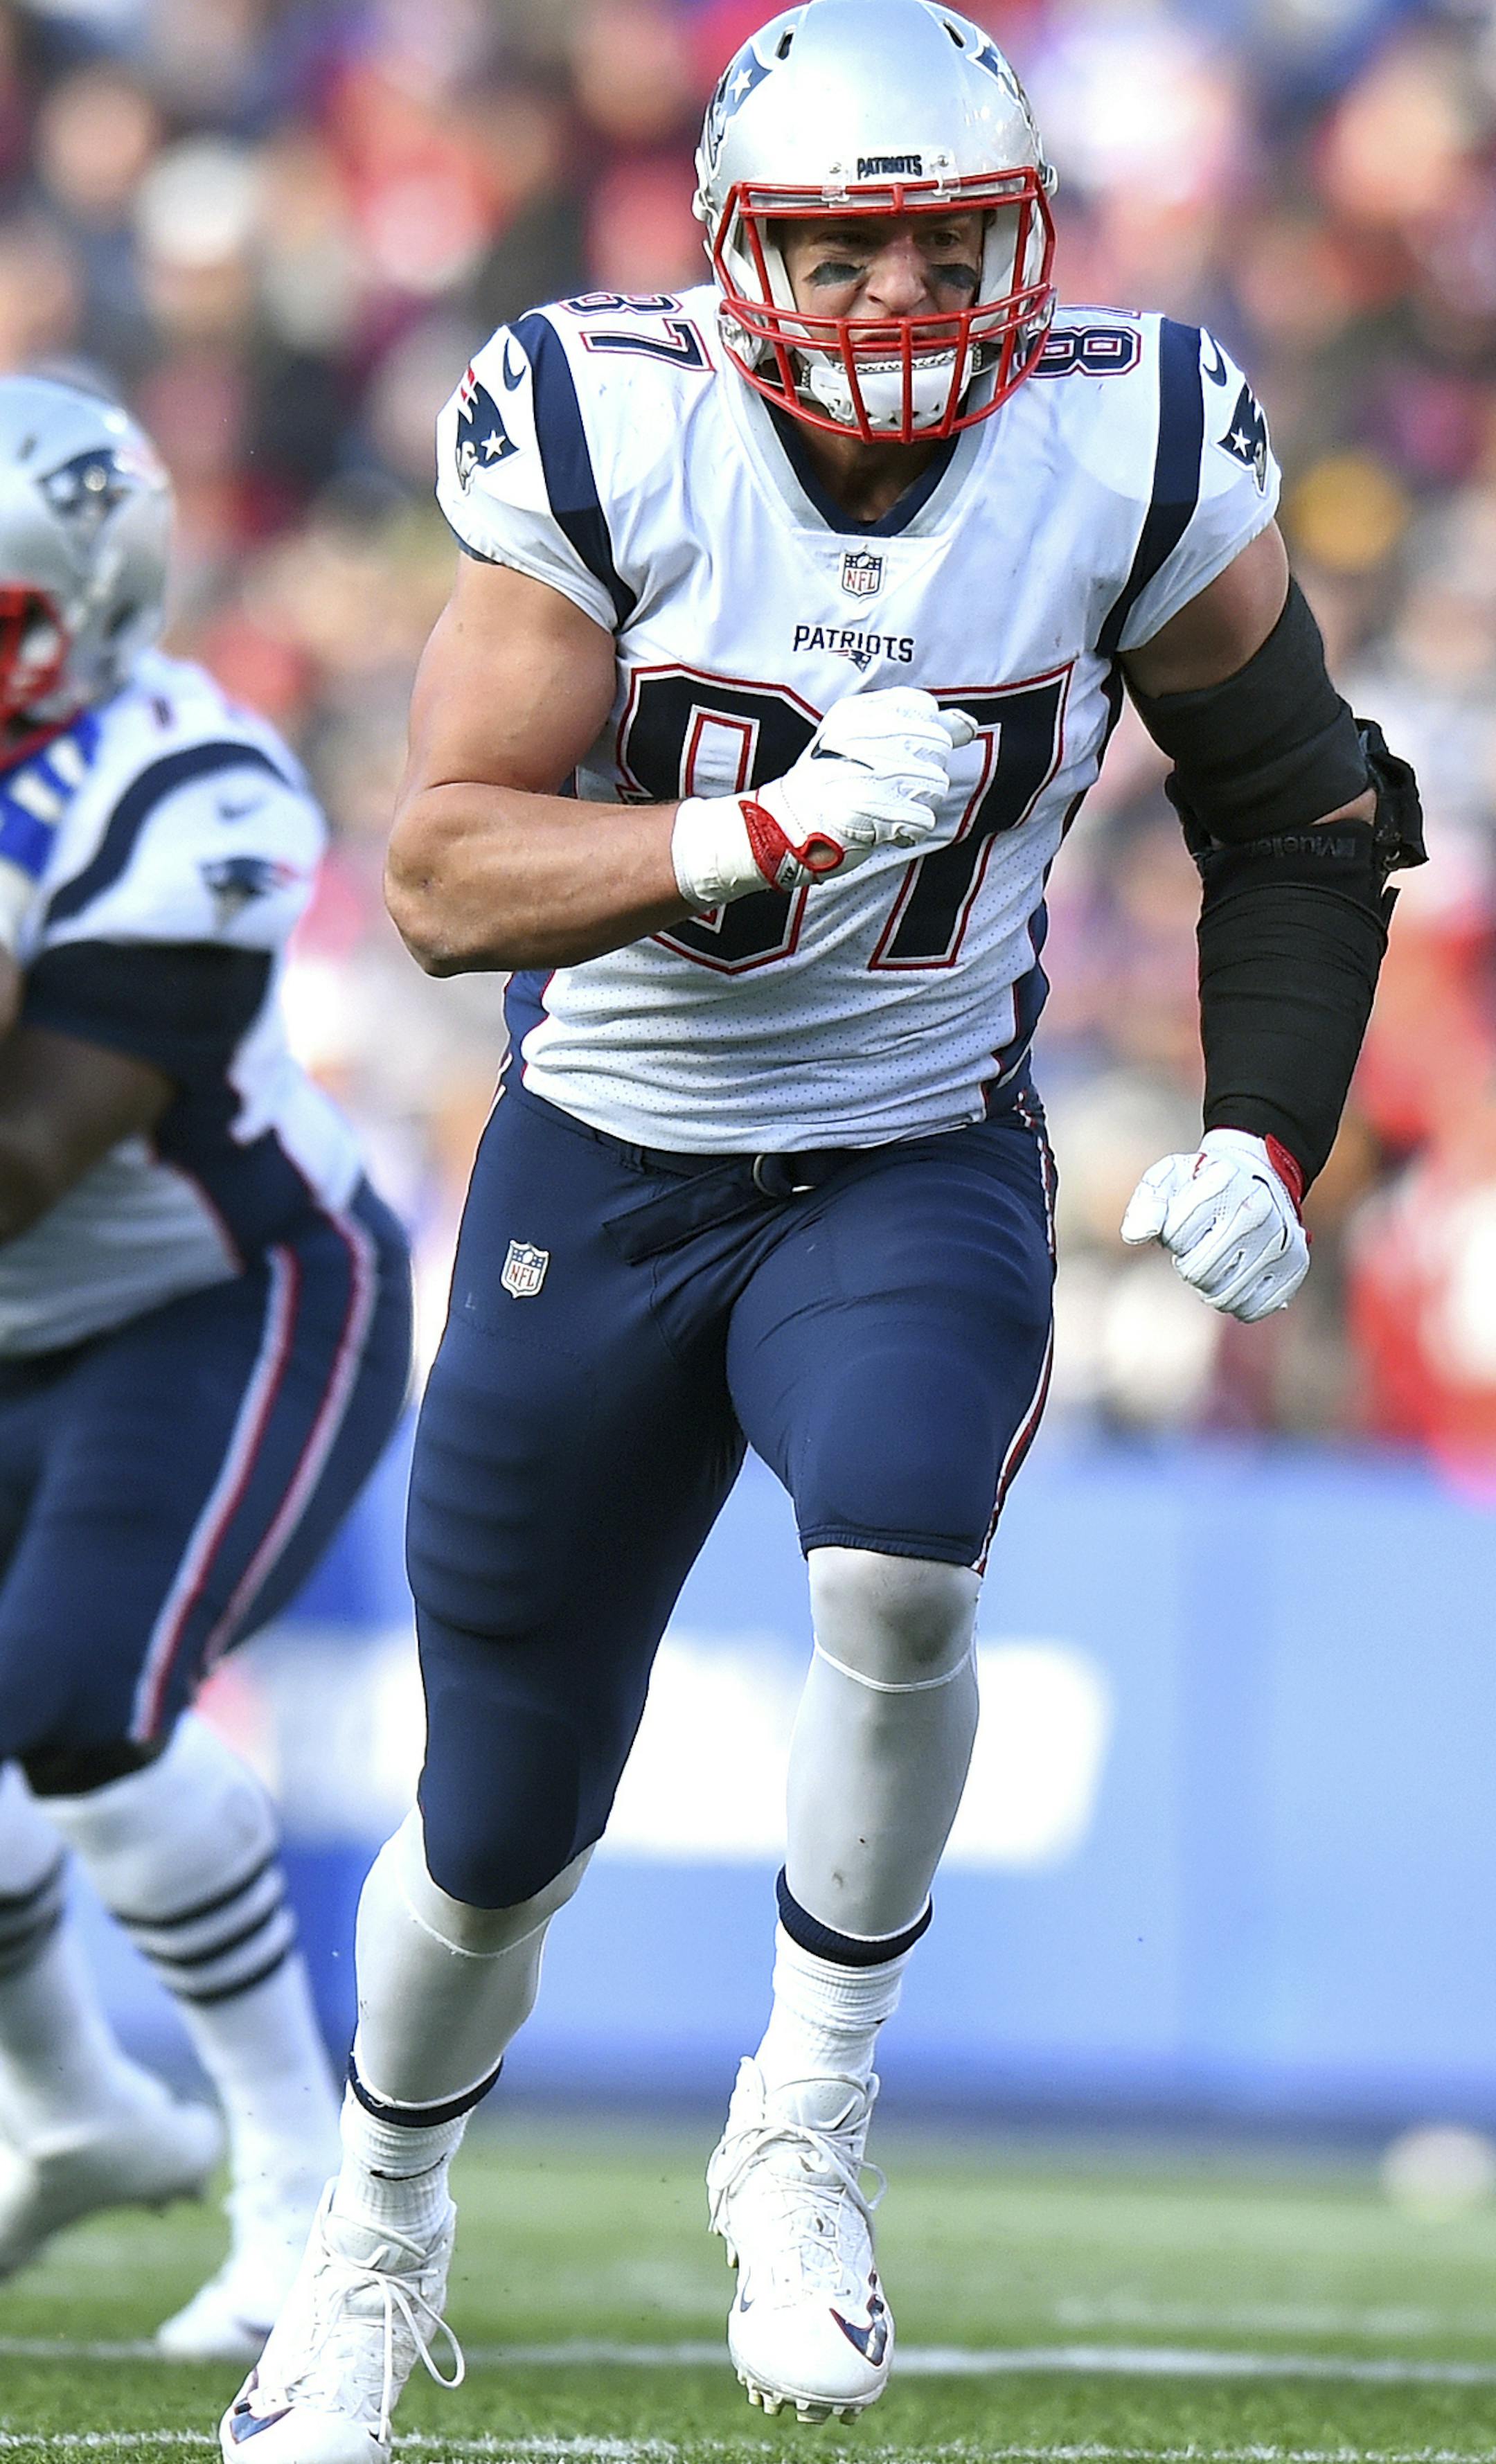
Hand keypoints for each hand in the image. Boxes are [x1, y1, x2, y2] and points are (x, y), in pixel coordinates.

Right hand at [671, 688, 976, 908]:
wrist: (783, 827)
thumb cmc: (832, 785)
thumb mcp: (867, 743)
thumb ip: (921, 729)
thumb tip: (968, 723)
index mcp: (858, 712)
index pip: (925, 709)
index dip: (922, 736)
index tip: (893, 754)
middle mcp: (860, 735)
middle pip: (938, 746)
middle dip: (925, 772)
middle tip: (886, 786)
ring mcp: (862, 772)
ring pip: (935, 783)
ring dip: (917, 803)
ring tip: (883, 807)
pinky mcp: (867, 810)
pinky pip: (922, 819)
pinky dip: (909, 830)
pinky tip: (883, 829)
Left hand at [1119, 1127, 1308, 1322]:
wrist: (1259, 1174)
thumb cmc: (1203, 1184)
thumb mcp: (1168, 1180)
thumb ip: (1147, 1205)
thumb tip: (1136, 1235)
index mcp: (1222, 1183)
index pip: (1176, 1236)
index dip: (1173, 1236)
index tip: (1188, 1221)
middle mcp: (1256, 1210)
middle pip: (1197, 1273)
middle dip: (1189, 1265)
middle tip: (1201, 1247)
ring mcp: (1280, 1239)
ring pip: (1224, 1296)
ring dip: (1211, 1286)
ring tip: (1220, 1261)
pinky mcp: (1295, 1265)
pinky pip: (1253, 1309)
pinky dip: (1238, 1303)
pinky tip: (1239, 1279)